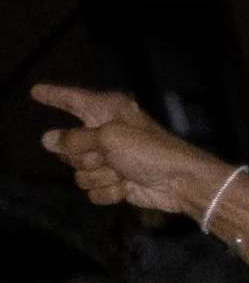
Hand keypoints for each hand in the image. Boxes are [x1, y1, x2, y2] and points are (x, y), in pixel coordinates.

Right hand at [34, 83, 229, 218]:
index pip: (72, 100)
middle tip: (108, 157)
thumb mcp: (109, 138)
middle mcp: (105, 133)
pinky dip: (109, 192)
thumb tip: (47, 139)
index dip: (54, 95)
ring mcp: (109, 160)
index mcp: (107, 112)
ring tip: (123, 172)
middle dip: (85, 157)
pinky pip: (91, 191)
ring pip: (78, 173)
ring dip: (100, 176)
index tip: (36, 90)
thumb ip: (74, 139)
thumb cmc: (150, 151)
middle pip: (68, 148)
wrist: (179, 182)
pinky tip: (127, 187)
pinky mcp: (113, 182)